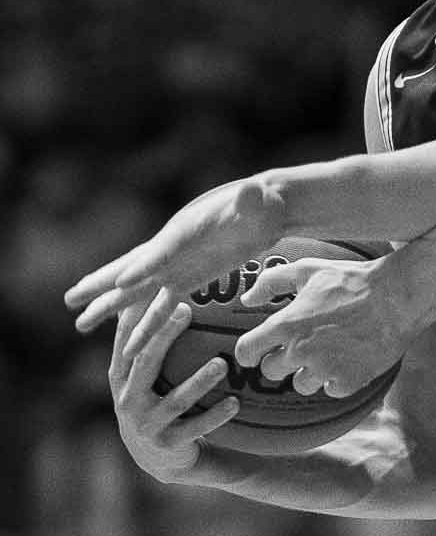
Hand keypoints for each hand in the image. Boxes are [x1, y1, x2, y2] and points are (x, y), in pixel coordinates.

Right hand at [67, 177, 285, 333]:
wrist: (265, 211)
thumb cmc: (262, 202)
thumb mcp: (260, 199)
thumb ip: (252, 198)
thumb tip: (253, 190)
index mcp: (185, 228)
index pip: (162, 250)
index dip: (145, 266)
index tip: (123, 283)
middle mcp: (172, 249)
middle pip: (132, 268)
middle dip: (102, 285)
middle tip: (69, 300)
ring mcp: (177, 266)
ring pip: (137, 291)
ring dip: (111, 308)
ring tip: (80, 324)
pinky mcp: (189, 281)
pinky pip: (162, 307)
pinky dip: (146, 326)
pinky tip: (130, 345)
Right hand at [111, 289, 239, 483]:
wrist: (159, 458)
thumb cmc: (153, 400)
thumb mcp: (139, 371)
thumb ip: (143, 336)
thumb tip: (151, 284)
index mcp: (121, 376)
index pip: (129, 340)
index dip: (141, 315)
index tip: (161, 287)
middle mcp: (127, 399)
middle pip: (145, 362)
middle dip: (163, 336)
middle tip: (186, 309)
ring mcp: (146, 424)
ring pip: (175, 400)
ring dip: (199, 381)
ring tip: (222, 363)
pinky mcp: (167, 445)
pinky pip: (195, 429)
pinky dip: (215, 416)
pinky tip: (236, 403)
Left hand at [235, 256, 410, 397]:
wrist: (399, 295)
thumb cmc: (354, 280)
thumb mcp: (310, 270)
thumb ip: (272, 282)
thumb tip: (247, 300)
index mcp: (286, 324)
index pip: (246, 351)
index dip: (251, 351)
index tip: (259, 350)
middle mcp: (300, 350)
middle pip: (270, 372)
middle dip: (282, 360)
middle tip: (302, 345)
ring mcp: (325, 368)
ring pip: (301, 384)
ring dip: (311, 372)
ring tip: (330, 351)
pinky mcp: (349, 381)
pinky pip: (331, 390)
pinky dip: (338, 378)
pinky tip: (349, 359)